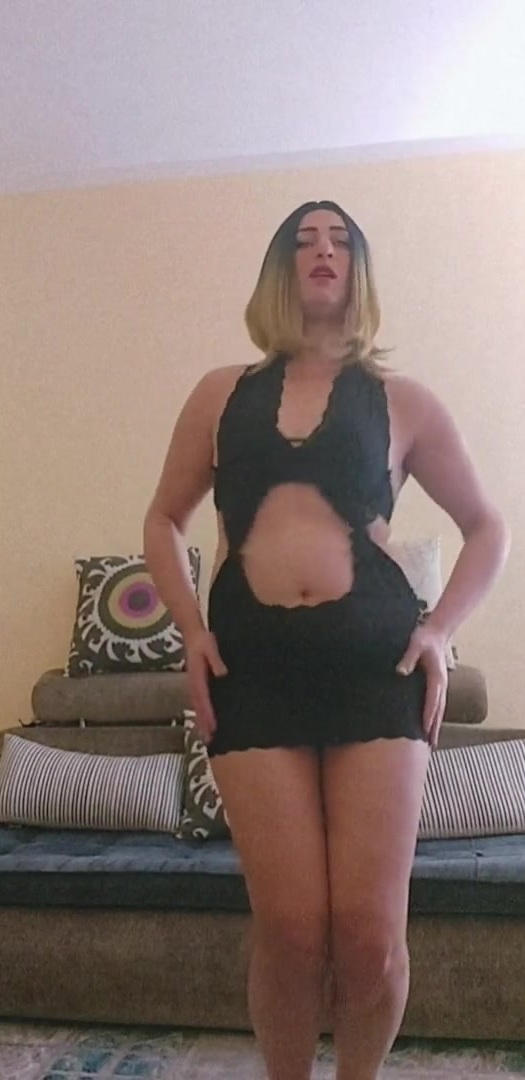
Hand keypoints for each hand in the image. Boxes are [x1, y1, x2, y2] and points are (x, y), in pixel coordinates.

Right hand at [185, 629, 227, 745]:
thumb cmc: (203, 640)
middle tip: (209, 740)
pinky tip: (206, 720)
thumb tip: (222, 674)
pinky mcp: (196, 683)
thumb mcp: (210, 646)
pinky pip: (198, 701)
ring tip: (206, 737)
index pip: (203, 698)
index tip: (213, 727)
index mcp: (197, 676)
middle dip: (203, 724)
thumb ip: (216, 660)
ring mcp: (194, 684)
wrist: (192, 633)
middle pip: (198, 707)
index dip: (208, 714)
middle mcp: (194, 683)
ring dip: (201, 721)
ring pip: (197, 706)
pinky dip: (201, 713)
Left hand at [396, 623, 447, 748]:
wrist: (436, 632)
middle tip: (431, 746)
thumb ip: (408, 658)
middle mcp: (441, 684)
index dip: (429, 716)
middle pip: (439, 710)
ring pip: (439, 710)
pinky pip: (436, 704)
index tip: (426, 730)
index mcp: (437, 677)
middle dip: (435, 729)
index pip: (433, 700)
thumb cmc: (424, 638)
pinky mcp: (437, 684)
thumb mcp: (415, 645)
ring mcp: (441, 685)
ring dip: (436, 726)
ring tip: (432, 743)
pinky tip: (429, 726)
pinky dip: (434, 717)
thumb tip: (401, 672)